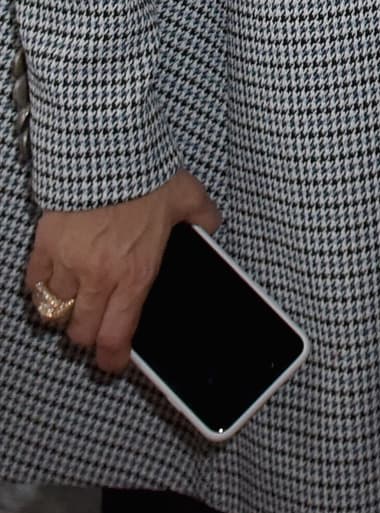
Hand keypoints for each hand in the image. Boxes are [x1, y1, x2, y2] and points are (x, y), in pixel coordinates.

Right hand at [25, 171, 220, 373]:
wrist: (107, 149)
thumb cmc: (147, 174)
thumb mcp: (188, 196)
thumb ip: (202, 218)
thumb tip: (211, 228)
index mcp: (136, 274)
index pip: (117, 337)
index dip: (112, 359)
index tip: (113, 362)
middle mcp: (99, 277)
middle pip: (81, 332)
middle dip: (88, 335)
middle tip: (95, 326)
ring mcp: (68, 264)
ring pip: (55, 311)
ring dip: (65, 311)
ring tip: (75, 302)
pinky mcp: (44, 245)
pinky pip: (34, 282)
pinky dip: (40, 286)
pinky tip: (51, 280)